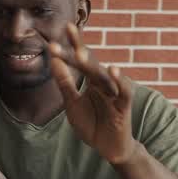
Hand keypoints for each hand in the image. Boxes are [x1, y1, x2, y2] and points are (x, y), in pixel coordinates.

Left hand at [48, 23, 140, 165]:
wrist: (108, 148)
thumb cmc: (92, 124)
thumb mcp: (72, 104)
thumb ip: (65, 83)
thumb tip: (53, 60)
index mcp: (91, 80)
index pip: (81, 59)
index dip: (72, 45)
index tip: (60, 30)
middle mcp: (104, 82)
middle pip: (91, 63)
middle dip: (78, 49)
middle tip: (67, 31)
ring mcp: (114, 93)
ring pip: (104, 75)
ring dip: (93, 65)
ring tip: (81, 53)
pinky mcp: (124, 106)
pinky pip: (124, 91)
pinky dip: (119, 81)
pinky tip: (113, 70)